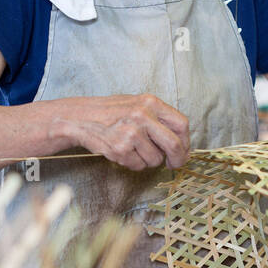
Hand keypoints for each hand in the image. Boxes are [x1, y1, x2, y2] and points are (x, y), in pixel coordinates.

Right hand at [57, 93, 190, 171]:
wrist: (81, 117)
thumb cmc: (111, 112)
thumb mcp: (137, 104)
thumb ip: (158, 118)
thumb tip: (181, 142)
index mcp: (151, 102)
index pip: (182, 124)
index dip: (186, 142)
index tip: (183, 152)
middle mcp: (143, 115)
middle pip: (174, 145)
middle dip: (177, 159)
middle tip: (173, 165)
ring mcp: (131, 133)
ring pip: (155, 159)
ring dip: (148, 160)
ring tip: (133, 149)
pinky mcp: (121, 148)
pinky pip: (139, 165)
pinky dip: (133, 163)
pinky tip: (123, 152)